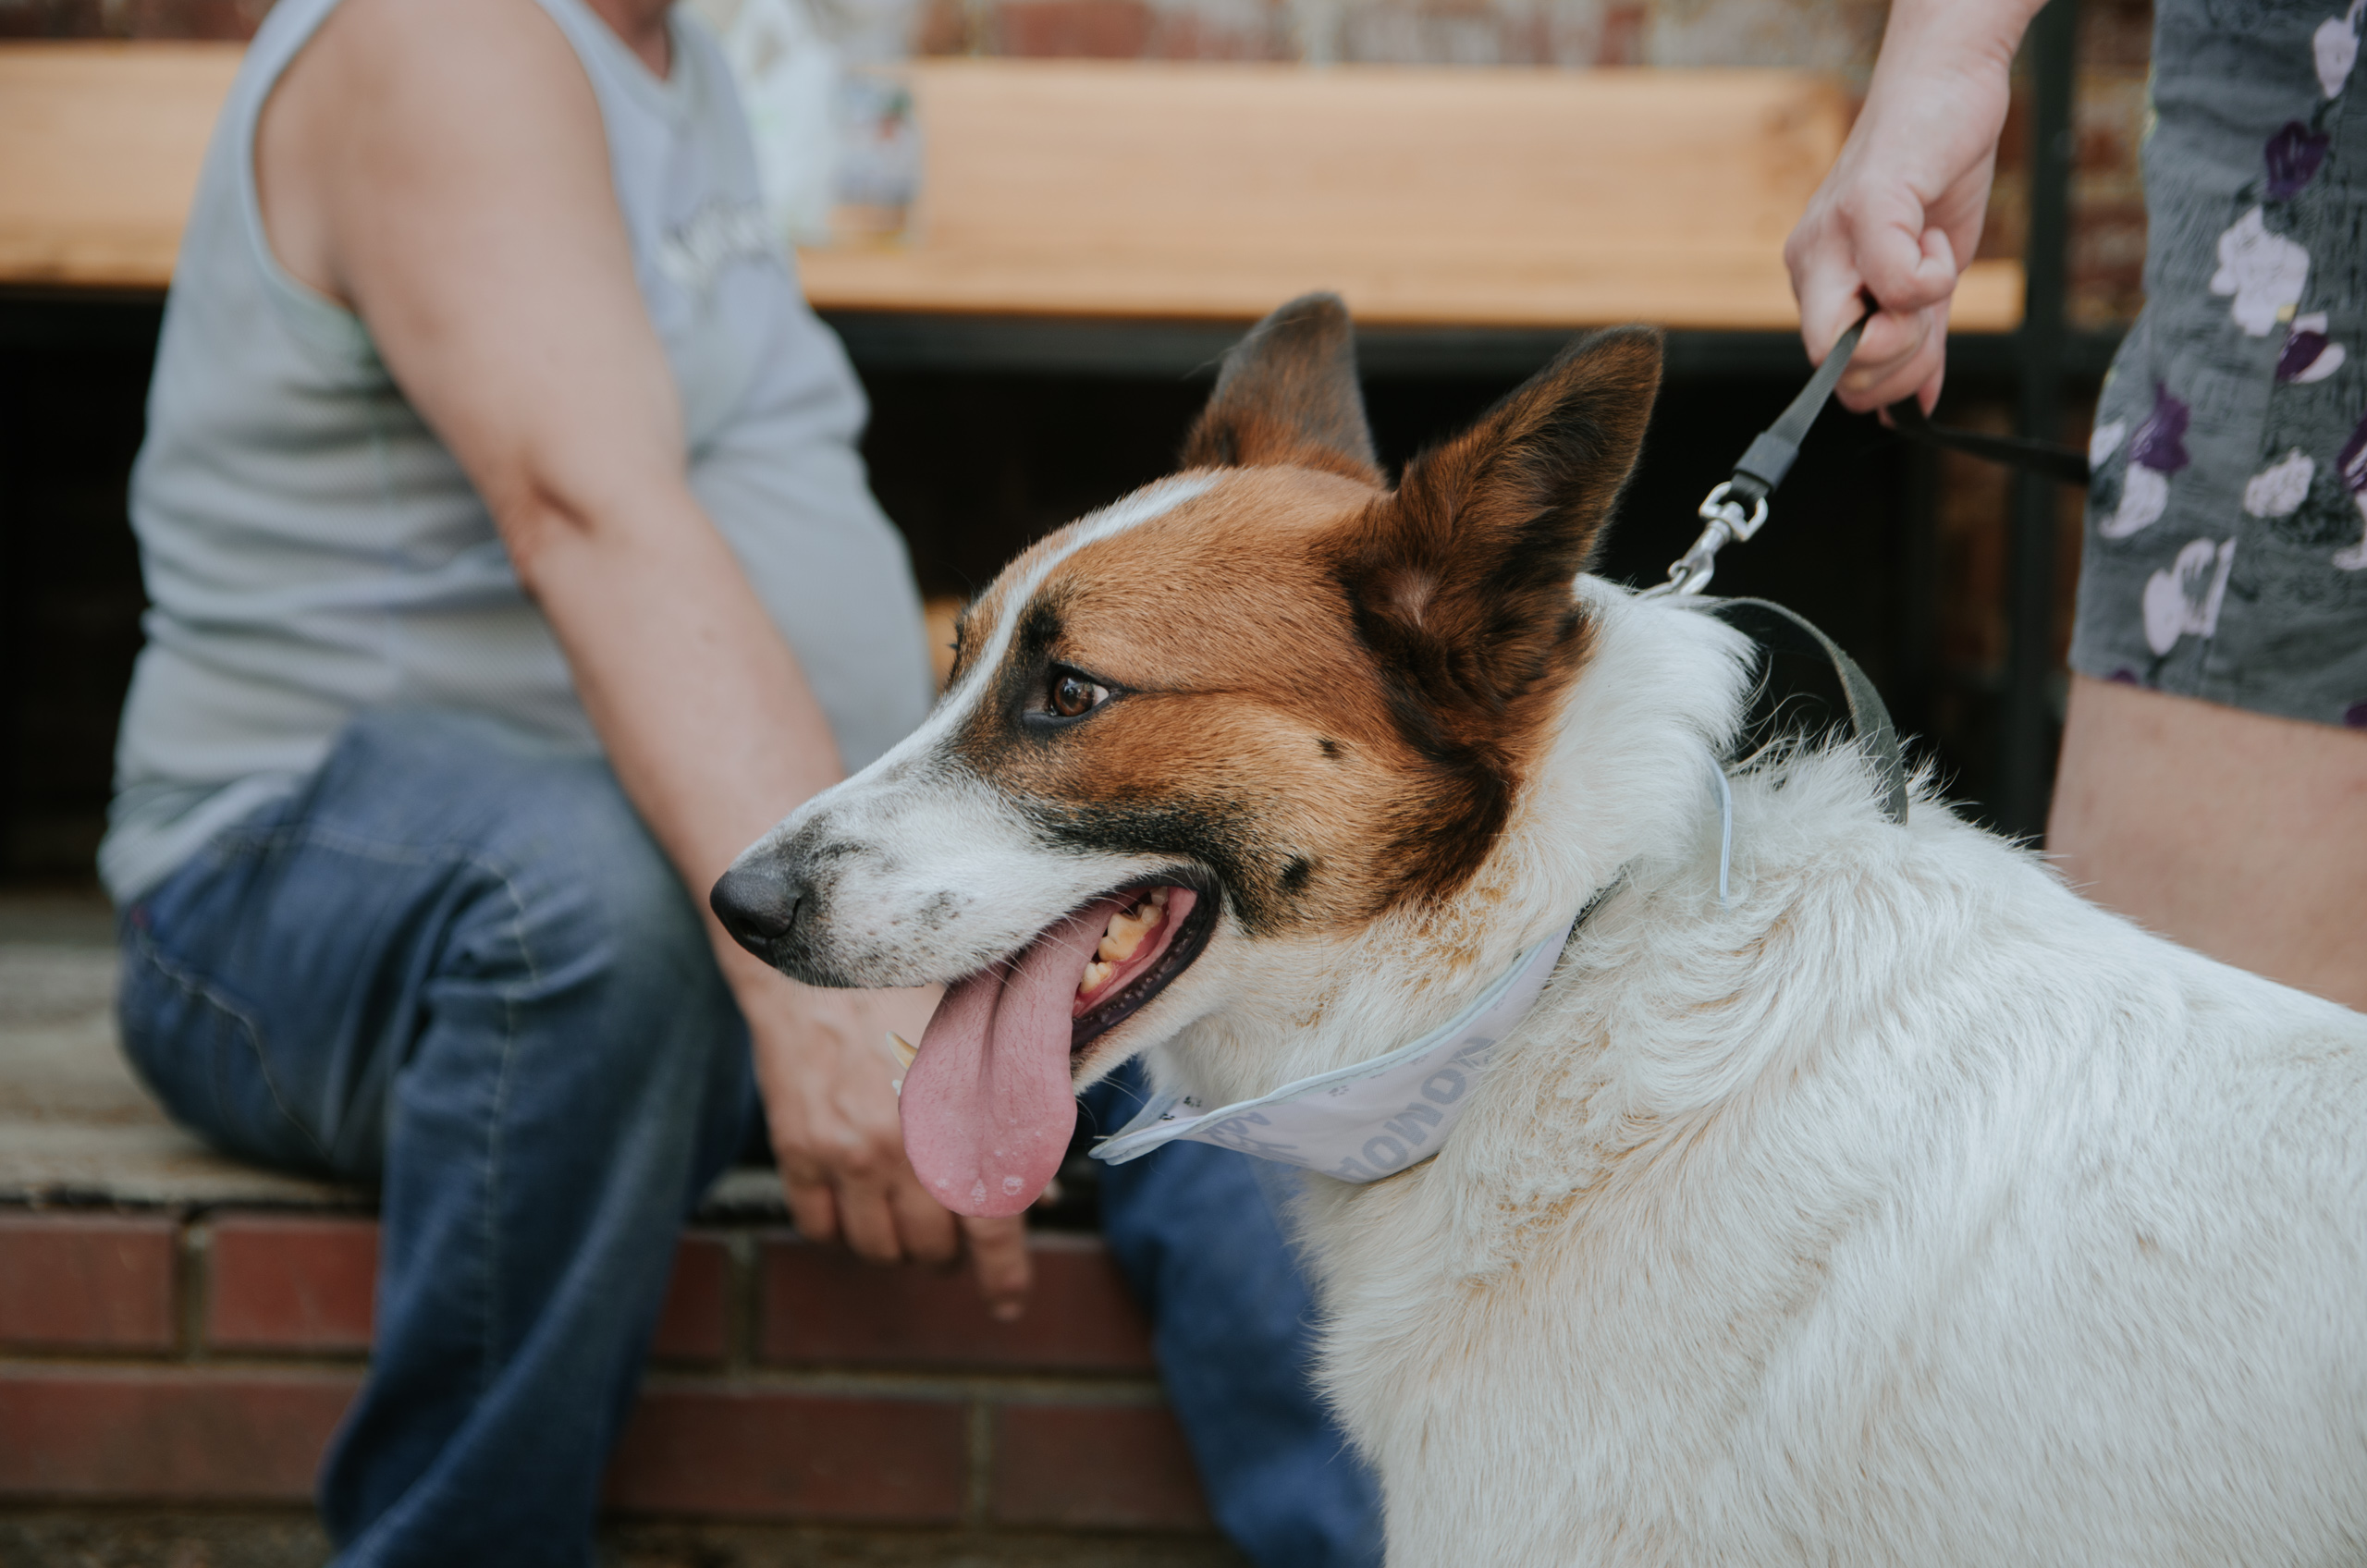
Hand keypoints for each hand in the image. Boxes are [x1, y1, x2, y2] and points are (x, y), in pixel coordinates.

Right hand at [742, 969, 1032, 1317]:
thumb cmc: (916, 986)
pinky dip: (839, 1230)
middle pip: (933, 1249)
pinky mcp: (796, 1147)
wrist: (822, 950)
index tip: (1007, 1299)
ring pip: (876, 1249)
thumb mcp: (983, 1039)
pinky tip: (852, 1202)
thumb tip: (1036, 1186)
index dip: (1004, 1274)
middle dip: (948, 1252)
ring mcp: (846, 1152)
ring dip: (896, 1246)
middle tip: (952, 1232)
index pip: (993, 1224)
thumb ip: (1013, 1112)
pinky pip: (819, 1227)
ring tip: (904, 1218)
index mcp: (962, 1118)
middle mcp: (906, 1146)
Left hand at [1783, 0, 2041, 412]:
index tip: (1918, 360)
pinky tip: (1933, 235)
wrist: (1946, 90)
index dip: (1880, 385)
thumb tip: (1914, 407)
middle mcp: (1811, 263)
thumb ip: (1917, 339)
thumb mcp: (1927, 277)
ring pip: (1864, 340)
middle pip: (1842, 372)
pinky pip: (1899, 286)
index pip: (1830, 376)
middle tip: (1929, 310)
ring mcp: (1831, 237)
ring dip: (1920, 320)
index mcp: (1819, 284)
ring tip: (1930, 262)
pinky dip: (1935, 275)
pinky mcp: (1865, 207)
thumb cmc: (1933, 181)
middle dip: (1901, 362)